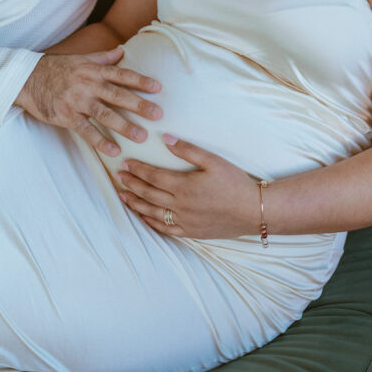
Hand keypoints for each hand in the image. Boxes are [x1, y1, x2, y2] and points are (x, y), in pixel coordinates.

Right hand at [15, 49, 162, 155]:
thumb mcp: (80, 59)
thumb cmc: (57, 68)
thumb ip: (103, 58)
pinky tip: (113, 151)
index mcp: (93, 70)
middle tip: (158, 115)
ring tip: (141, 137)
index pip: (121, 74)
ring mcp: (76, 101)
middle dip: (139, 105)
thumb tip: (122, 50)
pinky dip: (99, 141)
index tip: (158, 87)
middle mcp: (87, 84)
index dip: (140, 81)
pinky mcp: (65, 116)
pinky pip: (85, 130)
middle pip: (117, 95)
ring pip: (104, 114)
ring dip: (124, 126)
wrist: (27, 78)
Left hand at [117, 135, 259, 238]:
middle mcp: (179, 205)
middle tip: (118, 176)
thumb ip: (187, 150)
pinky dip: (151, 222)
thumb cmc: (234, 182)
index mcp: (183, 186)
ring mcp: (184, 221)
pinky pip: (165, 229)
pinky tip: (144, 216)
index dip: (137, 169)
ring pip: (152, 212)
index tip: (124, 162)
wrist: (253, 210)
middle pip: (148, 194)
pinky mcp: (191, 232)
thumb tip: (164, 139)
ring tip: (123, 196)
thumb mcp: (212, 160)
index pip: (152, 176)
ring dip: (136, 203)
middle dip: (131, 184)